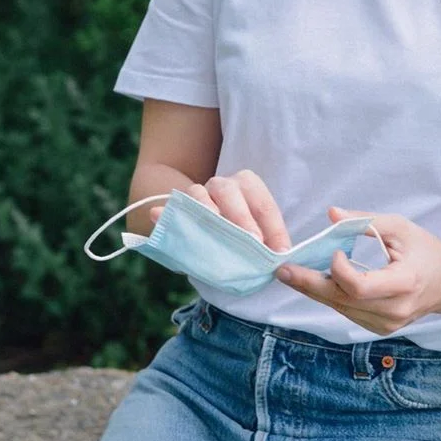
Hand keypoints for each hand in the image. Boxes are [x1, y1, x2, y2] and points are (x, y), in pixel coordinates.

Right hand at [150, 171, 292, 251]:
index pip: (264, 205)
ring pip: (201, 194)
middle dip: (243, 219)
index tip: (280, 252)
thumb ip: (264, 243)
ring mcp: (200, 192)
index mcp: (248, 185)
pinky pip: (174, 207)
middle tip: (253, 242)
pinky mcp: (179, 205)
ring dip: (208, 212)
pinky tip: (157, 215)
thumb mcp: (254, 235)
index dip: (274, 230)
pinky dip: (166, 212)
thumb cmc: (236, 232)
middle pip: (231, 193)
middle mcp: (224, 184)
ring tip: (215, 228)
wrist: (206, 222)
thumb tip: (283, 255)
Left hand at [277, 208, 440, 335]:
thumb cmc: (425, 250)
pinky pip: (347, 312)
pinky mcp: (379, 329)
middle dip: (309, 284)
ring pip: (340, 309)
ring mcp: (386, 324)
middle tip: (283, 269)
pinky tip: (317, 283)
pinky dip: (330, 297)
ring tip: (293, 273)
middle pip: (342, 301)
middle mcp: (394, 311)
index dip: (339, 271)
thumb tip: (331, 214)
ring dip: (315, 290)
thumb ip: (365, 221)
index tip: (332, 252)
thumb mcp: (401, 228)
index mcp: (404, 284)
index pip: (360, 287)